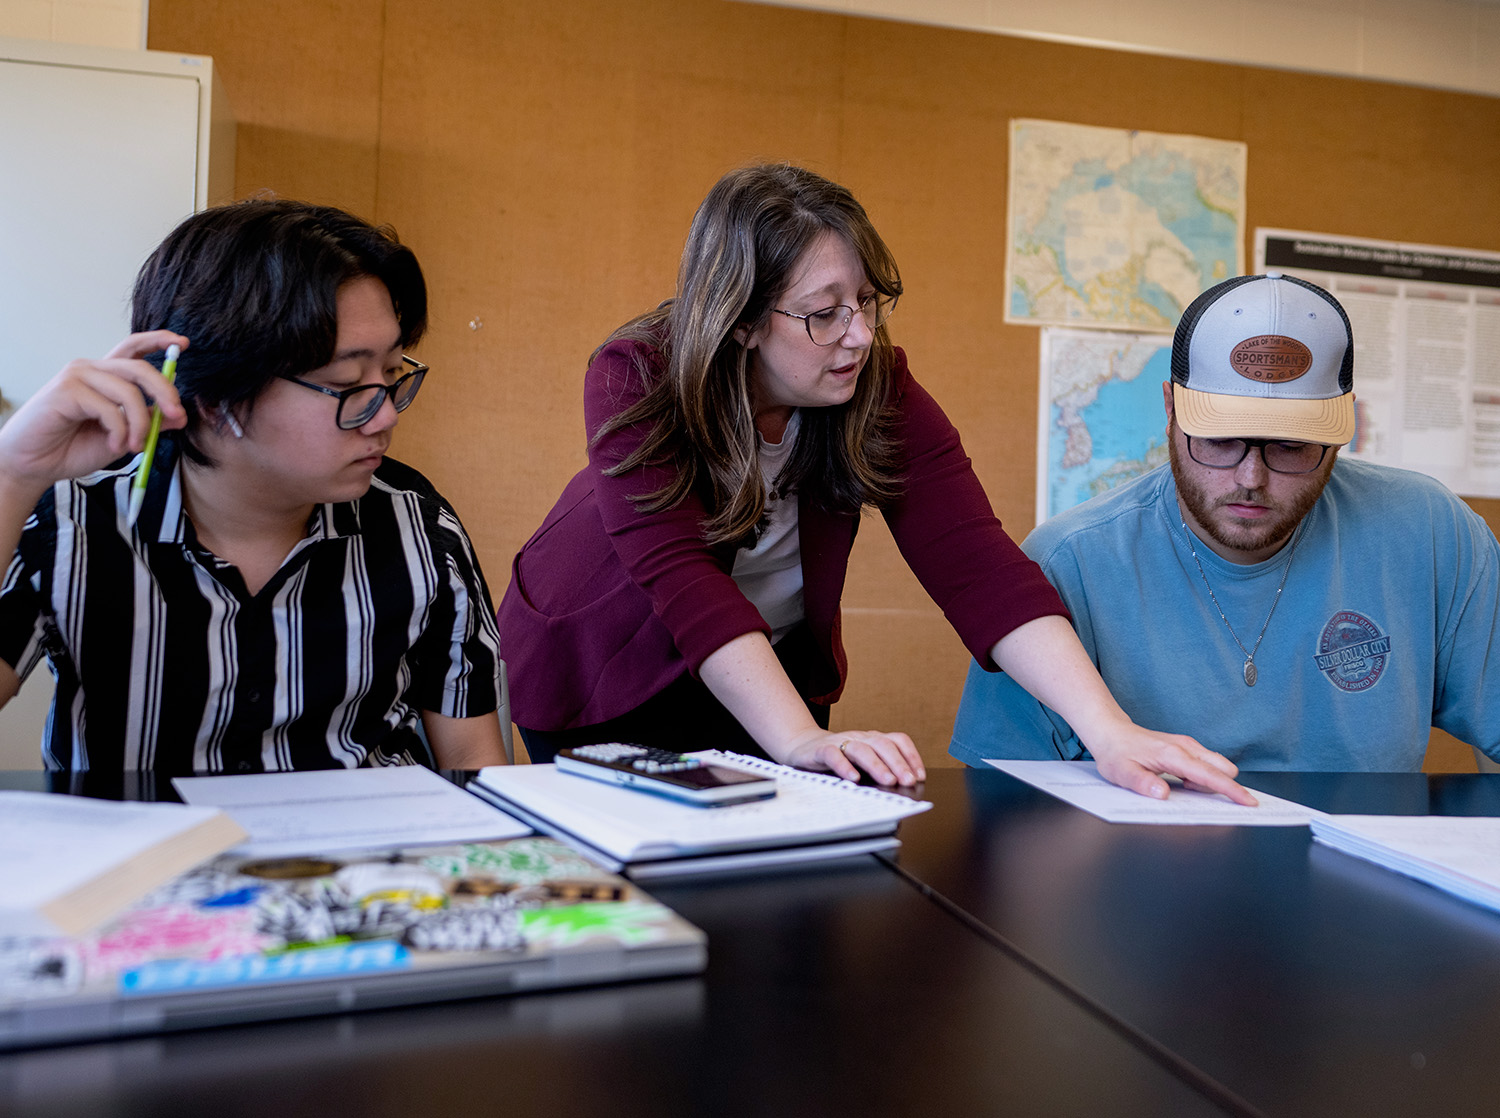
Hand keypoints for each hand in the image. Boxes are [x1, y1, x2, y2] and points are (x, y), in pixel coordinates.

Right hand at [0, 332, 188, 502]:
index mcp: (105, 376)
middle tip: (177, 416)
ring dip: (141, 424)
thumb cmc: (73, 448)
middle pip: (140, 368)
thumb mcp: (123, 437)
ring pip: (129, 392)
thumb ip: (149, 424)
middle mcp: (92, 369)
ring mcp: (77, 377)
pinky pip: (109, 408)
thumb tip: (180, 415)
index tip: (183, 343)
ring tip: (135, 447)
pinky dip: (120, 431)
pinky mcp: (66, 391)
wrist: (35, 464)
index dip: (159, 341)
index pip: (133, 348)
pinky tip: (115, 446)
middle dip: (165, 392)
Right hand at [779, 728, 925, 787]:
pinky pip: (834, 755)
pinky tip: (853, 778)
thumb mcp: (862, 761)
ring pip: (862, 749)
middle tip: (908, 781)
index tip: (919, 775)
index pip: (897, 740)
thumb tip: (904, 786)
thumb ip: (880, 769)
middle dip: (899, 763)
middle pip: (883, 744)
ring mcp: (841, 742)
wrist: (802, 747)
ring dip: (878, 765)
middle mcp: (859, 738)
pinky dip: (844, 766)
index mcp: (872, 739)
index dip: (911, 756)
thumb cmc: (837, 758)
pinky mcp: (822, 749)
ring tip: (889, 781)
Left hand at [1084, 718, 1256, 805]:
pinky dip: (1202, 776)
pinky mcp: (1186, 748)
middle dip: (1220, 786)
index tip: (1249, 802)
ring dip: (1209, 782)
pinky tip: (1180, 781)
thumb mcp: (1121, 773)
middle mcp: (1186, 747)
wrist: (1110, 731)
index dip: (1231, 790)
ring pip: (1217, 765)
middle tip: (1189, 793)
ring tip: (1179, 786)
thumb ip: (1142, 784)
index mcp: (1173, 755)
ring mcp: (1188, 746)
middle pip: (1224, 768)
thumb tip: (1161, 794)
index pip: (1210, 775)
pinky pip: (1207, 764)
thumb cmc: (1116, 752)